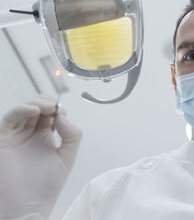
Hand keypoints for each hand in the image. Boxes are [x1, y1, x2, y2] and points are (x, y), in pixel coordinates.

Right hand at [0, 94, 81, 219]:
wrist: (26, 205)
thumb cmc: (45, 186)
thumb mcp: (67, 157)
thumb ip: (72, 135)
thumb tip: (63, 116)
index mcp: (44, 136)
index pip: (50, 113)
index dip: (58, 108)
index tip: (63, 112)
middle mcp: (29, 134)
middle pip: (37, 108)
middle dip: (48, 102)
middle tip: (55, 107)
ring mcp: (15, 135)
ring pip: (23, 109)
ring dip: (36, 103)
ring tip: (47, 107)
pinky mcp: (2, 139)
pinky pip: (9, 118)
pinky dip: (21, 110)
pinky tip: (34, 111)